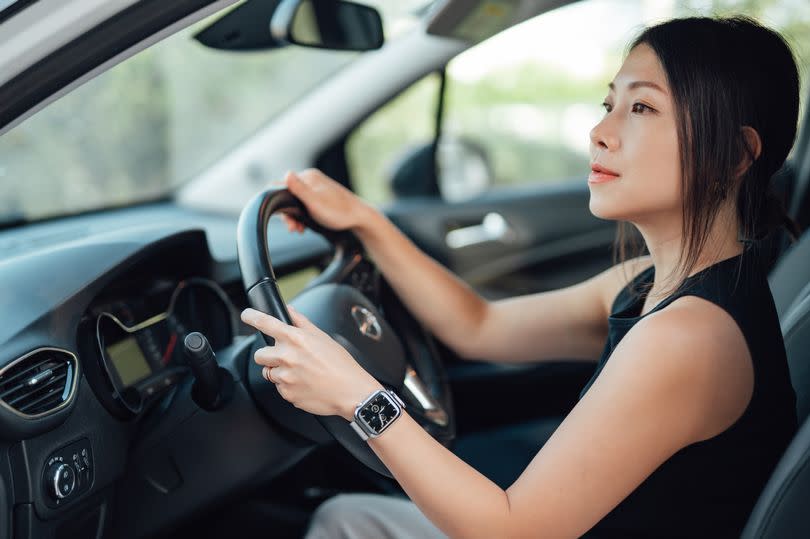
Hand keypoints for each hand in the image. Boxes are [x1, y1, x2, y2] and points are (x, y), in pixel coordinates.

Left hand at [241, 306, 382, 420]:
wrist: (351, 391)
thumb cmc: (341, 364)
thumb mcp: (323, 337)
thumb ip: (301, 322)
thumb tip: (289, 310)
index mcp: (295, 339)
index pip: (265, 323)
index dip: (252, 317)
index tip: (246, 315)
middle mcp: (287, 356)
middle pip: (260, 354)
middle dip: (269, 355)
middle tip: (286, 358)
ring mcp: (285, 377)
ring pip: (268, 373)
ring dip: (279, 372)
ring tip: (300, 373)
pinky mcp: (287, 394)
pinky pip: (279, 388)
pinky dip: (288, 386)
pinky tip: (304, 384)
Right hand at [280, 169, 374, 233]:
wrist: (359, 218)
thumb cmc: (339, 212)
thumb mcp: (315, 202)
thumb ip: (299, 189)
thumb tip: (286, 174)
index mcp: (308, 177)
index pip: (281, 186)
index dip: (279, 204)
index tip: (287, 220)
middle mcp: (310, 179)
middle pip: (287, 196)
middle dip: (288, 214)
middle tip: (293, 229)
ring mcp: (315, 188)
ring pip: (295, 202)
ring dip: (294, 217)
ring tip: (299, 229)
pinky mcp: (319, 196)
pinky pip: (303, 204)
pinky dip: (301, 216)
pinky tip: (304, 226)